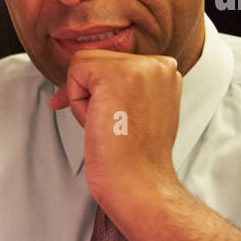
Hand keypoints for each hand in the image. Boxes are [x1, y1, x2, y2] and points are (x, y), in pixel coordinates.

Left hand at [49, 50, 182, 216]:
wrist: (138, 181)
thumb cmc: (132, 156)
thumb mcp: (137, 109)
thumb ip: (123, 86)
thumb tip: (81, 74)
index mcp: (166, 71)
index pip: (114, 62)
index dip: (98, 88)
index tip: (104, 115)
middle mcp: (160, 63)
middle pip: (97, 60)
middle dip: (91, 93)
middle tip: (111, 124)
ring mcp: (141, 66)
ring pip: (84, 64)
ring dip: (83, 98)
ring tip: (108, 123)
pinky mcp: (116, 74)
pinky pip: (74, 72)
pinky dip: (76, 100)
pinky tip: (99, 121)